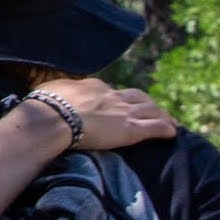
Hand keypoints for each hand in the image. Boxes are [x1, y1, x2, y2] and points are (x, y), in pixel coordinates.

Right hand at [23, 78, 175, 152]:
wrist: (54, 119)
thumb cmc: (46, 107)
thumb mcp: (51, 92)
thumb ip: (59, 93)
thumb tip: (52, 96)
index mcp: (94, 87)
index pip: (112, 92)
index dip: (119, 99)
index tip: (120, 106)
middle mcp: (113, 96)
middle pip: (138, 97)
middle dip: (147, 104)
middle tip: (154, 110)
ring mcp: (124, 112)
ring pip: (152, 110)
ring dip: (163, 115)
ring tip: (170, 122)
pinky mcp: (131, 129)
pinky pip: (155, 127)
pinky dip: (166, 128)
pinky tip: (173, 133)